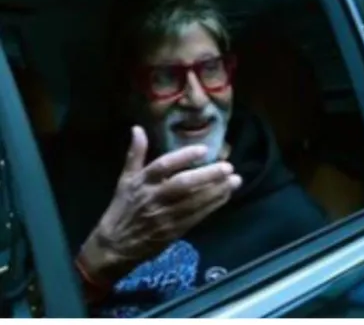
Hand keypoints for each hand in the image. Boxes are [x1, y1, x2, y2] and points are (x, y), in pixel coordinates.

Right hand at [79, 126, 241, 284]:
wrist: (115, 246)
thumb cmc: (122, 208)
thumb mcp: (125, 180)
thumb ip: (135, 154)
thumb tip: (138, 129)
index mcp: (141, 183)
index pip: (162, 166)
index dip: (183, 157)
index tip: (204, 150)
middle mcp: (153, 198)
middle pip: (182, 184)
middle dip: (207, 175)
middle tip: (228, 167)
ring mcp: (164, 215)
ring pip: (194, 202)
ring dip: (217, 191)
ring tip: (235, 180)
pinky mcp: (173, 231)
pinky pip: (197, 217)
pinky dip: (212, 206)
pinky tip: (225, 196)